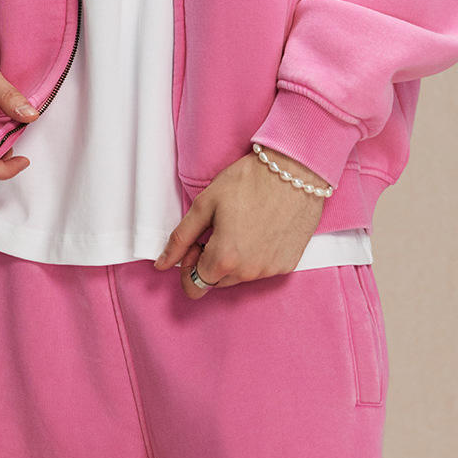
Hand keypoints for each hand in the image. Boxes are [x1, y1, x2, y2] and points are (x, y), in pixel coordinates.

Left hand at [154, 150, 330, 299]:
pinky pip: (263, 269)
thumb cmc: (250, 180)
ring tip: (242, 224)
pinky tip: (261, 228)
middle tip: (218, 228)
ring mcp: (271, 270)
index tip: (196, 243)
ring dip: (234, 258)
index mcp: (225, 259)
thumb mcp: (205, 204)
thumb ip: (180, 238)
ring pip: (240, 276)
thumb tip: (162, 264)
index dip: (189, 265)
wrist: (294, 170)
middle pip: (217, 282)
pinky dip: (257, 255)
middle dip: (211, 261)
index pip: (195, 286)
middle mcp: (249, 272)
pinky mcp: (288, 264)